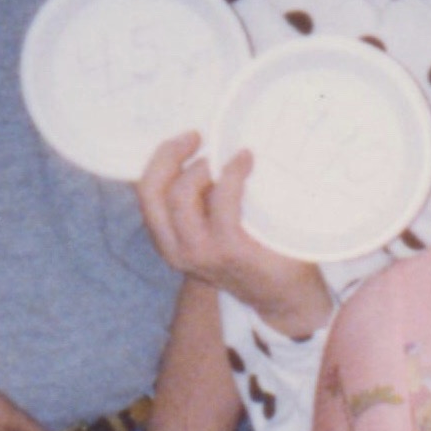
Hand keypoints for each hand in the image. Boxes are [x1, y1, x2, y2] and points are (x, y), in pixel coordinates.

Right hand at [134, 132, 331, 337]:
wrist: (283, 294)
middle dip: (170, 154)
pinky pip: (223, 199)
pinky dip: (233, 174)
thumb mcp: (215, 224)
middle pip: (152, 190)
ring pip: (180, 195)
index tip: (188, 139)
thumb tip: (207, 149)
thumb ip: (202, 198)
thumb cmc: (252, 249)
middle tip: (197, 136)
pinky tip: (246, 162)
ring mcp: (201, 252)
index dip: (161, 158)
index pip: (147, 192)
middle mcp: (177, 249)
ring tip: (225, 158)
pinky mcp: (230, 249)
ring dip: (200, 168)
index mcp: (169, 240)